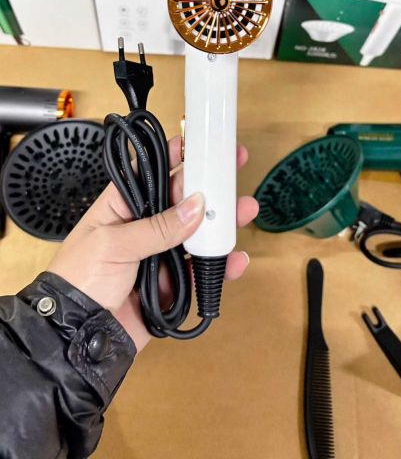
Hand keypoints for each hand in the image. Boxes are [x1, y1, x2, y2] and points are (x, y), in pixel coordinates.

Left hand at [48, 136, 257, 350]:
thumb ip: (156, 228)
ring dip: (222, 223)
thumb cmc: (80, 279)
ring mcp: (160, 254)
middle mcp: (144, 227)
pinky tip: (236, 259)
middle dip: (210, 187)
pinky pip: (201, 270)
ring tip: (245, 210)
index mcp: (121, 207)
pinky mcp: (172, 283)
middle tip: (235, 170)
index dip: (177, 156)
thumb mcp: (113, 245)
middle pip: (183, 201)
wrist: (78, 334)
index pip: (152, 173)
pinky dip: (221, 264)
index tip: (203, 143)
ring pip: (198, 233)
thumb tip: (196, 207)